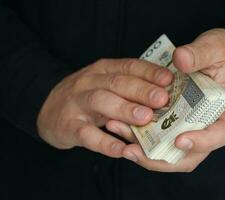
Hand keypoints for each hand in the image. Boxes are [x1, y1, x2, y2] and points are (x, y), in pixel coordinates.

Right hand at [37, 58, 172, 157]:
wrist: (47, 108)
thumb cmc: (87, 96)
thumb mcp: (105, 84)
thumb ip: (129, 86)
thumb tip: (164, 94)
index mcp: (104, 70)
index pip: (129, 66)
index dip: (149, 72)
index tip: (169, 79)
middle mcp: (90, 82)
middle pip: (117, 83)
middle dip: (141, 90)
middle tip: (162, 99)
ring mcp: (77, 103)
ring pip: (101, 102)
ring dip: (125, 109)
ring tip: (146, 117)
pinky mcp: (68, 126)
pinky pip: (87, 134)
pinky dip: (105, 142)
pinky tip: (122, 149)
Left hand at [121, 28, 224, 171]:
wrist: (223, 58)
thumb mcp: (216, 48)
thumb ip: (199, 54)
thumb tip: (180, 59)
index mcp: (223, 111)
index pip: (219, 134)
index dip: (201, 142)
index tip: (180, 140)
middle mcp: (206, 125)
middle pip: (188, 155)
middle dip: (159, 158)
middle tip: (131, 150)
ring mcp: (188, 126)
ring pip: (168, 150)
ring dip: (142, 148)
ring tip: (116, 129)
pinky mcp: (174, 122)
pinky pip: (157, 136)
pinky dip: (139, 135)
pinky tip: (119, 123)